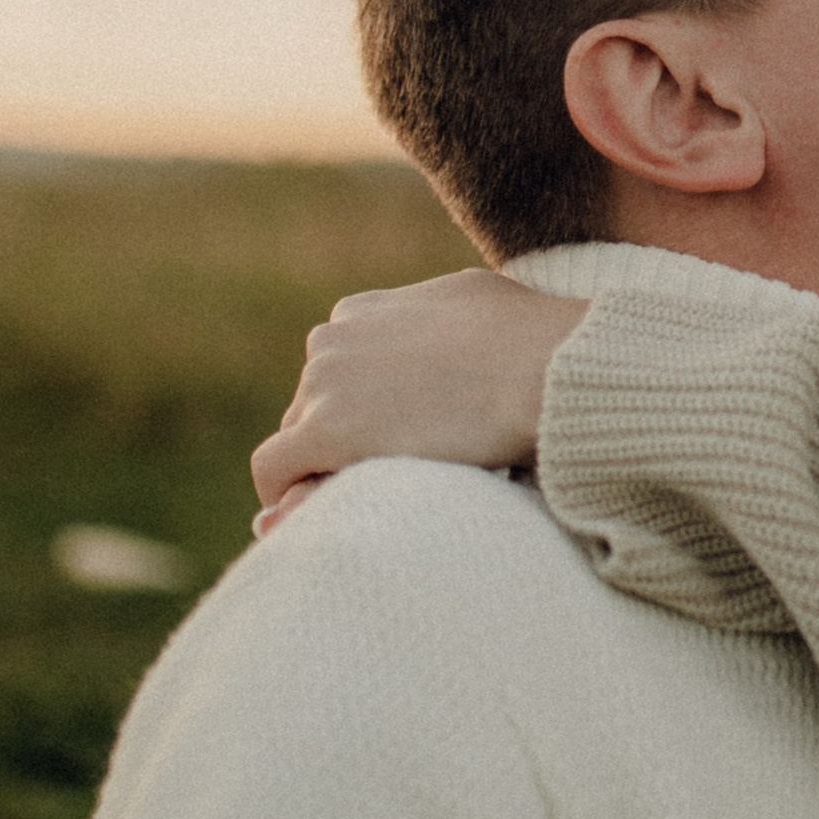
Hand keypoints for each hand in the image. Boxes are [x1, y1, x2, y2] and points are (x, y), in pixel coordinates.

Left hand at [251, 272, 584, 506]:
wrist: (544, 367)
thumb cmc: (529, 337)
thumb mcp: (471, 303)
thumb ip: (433, 320)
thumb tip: (450, 335)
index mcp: (359, 312)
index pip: (332, 373)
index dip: (358, 413)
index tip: (391, 441)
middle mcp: (331, 340)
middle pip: (311, 409)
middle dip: (342, 442)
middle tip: (390, 478)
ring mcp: (324, 383)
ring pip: (295, 441)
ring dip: (325, 468)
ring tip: (380, 495)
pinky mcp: (326, 430)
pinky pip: (274, 471)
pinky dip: (289, 495)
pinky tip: (322, 515)